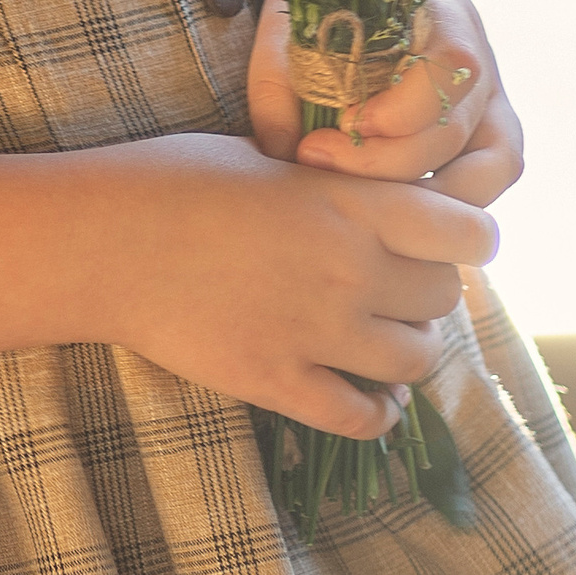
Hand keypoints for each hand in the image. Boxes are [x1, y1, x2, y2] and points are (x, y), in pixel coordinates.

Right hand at [92, 130, 495, 438]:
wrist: (104, 240)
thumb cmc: (174, 177)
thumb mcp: (267, 155)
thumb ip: (330, 186)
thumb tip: (370, 194)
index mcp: (350, 202)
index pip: (470, 231)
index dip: (471, 238)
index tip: (451, 240)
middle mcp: (350, 268)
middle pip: (444, 297)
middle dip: (427, 291)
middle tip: (396, 285)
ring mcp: (318, 332)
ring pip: (416, 360)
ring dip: (406, 350)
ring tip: (382, 339)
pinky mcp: (280, 383)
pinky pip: (362, 418)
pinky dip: (377, 414)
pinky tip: (369, 400)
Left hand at [245, 0, 524, 209]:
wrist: (352, 1)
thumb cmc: (325, 15)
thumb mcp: (293, 31)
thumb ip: (280, 87)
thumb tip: (285, 153)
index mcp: (442, 17)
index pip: (445, 72)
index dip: (396, 112)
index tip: (340, 125)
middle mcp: (478, 64)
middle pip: (453, 132)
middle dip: (385, 163)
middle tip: (319, 161)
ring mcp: (491, 105)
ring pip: (492, 167)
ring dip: (427, 199)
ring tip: (359, 203)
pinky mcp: (487, 139)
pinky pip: (489, 180)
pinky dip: (449, 203)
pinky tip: (390, 207)